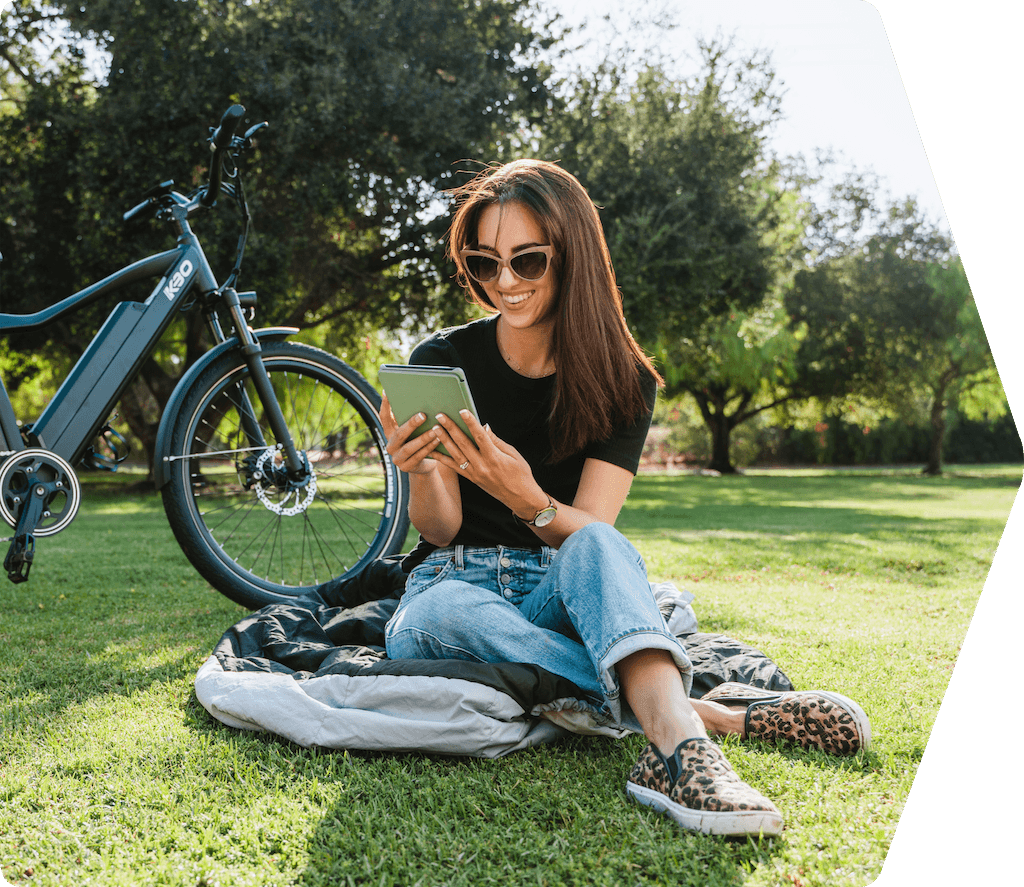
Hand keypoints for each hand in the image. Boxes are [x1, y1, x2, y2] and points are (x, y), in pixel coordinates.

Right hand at [378, 394, 442, 475]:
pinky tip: (438, 440)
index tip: (388, 391)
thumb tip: (420, 399)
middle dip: (412, 424)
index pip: (384, 417)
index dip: (385, 405)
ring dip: (423, 438)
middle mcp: (390, 445)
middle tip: (423, 415)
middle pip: (399, 434)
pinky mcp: (406, 467)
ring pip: (409, 447)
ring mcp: (397, 458)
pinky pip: (419, 457)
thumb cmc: (418, 441)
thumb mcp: (412, 431)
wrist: (422, 466)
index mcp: (389, 433)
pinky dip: (429, 448)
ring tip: (435, 430)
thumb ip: (410, 419)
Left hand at [430, 410, 546, 517]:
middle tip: (440, 416)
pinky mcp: (472, 479)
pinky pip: (454, 468)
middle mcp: (483, 466)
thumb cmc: (520, 474)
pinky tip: (433, 452)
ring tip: (435, 429)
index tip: (462, 411)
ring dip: (444, 441)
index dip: (471, 423)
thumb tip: (484, 427)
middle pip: (464, 444)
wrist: (520, 498)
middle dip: (451, 428)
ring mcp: (475, 474)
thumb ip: (497, 441)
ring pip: (456, 455)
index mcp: (495, 458)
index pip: (480, 437)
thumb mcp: (513, 455)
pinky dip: (443, 459)